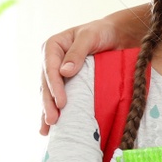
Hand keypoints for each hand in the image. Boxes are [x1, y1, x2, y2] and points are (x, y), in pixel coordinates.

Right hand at [39, 4, 149, 134]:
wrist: (115, 35)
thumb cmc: (101, 32)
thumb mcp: (89, 36)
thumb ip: (77, 52)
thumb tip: (64, 72)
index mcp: (52, 47)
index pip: (50, 69)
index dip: (54, 87)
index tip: (61, 103)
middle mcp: (51, 61)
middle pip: (46, 84)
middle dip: (48, 103)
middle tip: (53, 121)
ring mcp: (57, 74)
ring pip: (49, 94)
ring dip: (48, 111)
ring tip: (47, 129)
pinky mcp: (65, 84)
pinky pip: (57, 98)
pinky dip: (54, 111)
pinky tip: (48, 128)